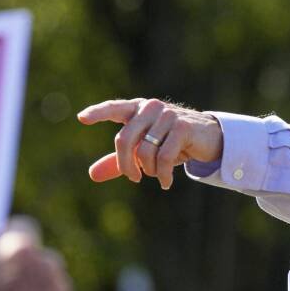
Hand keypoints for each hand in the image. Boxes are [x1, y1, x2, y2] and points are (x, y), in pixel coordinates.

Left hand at [76, 98, 223, 187]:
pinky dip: (163, 175)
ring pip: (144, 152)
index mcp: (137, 110)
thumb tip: (92, 175)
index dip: (98, 113)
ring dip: (149, 171)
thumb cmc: (171, 143)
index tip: (82, 118)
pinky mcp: (182, 127)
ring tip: (157, 175)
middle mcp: (150, 108)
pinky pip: (164, 157)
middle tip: (134, 178)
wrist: (207, 139)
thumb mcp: (143, 152)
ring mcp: (167, 115)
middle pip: (124, 139)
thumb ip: (118, 161)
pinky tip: (166, 182)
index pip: (114, 108)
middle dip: (125, 165)